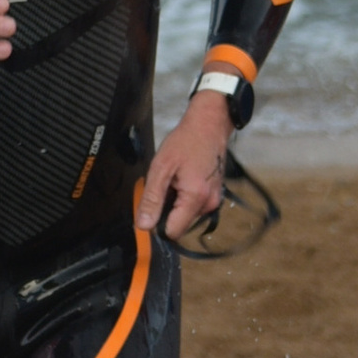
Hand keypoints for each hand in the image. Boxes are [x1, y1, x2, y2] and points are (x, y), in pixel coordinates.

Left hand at [138, 91, 232, 242]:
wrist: (209, 125)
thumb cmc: (186, 141)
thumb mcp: (161, 168)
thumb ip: (152, 199)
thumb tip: (143, 225)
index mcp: (196, 199)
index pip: (173, 232)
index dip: (158, 223)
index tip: (152, 205)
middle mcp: (209, 204)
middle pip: (179, 225)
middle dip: (166, 211)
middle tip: (165, 185)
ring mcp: (214, 201)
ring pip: (185, 216)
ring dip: (175, 204)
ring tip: (175, 179)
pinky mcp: (214, 196)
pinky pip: (194, 207)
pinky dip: (184, 198)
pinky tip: (183, 180)